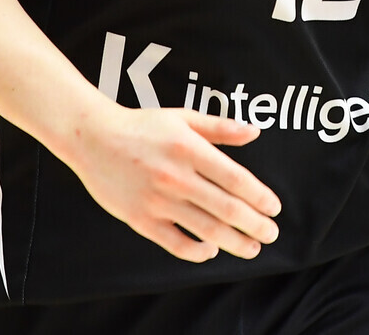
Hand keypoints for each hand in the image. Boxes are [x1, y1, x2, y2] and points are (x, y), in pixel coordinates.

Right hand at [70, 103, 280, 261]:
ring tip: (252, 247)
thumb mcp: (183, 117)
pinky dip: (197, 251)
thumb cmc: (143, 125)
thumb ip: (220, 127)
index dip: (258, 196)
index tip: (274, 207)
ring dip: (234, 242)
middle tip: (272, 233)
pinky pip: (175, 243)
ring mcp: (158, 201)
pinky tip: (211, 250)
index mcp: (189, 148)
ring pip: (205, 229)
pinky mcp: (142, 219)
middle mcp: (176, 177)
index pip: (234, 178)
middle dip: (254, 224)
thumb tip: (254, 133)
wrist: (94, 139)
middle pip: (226, 208)